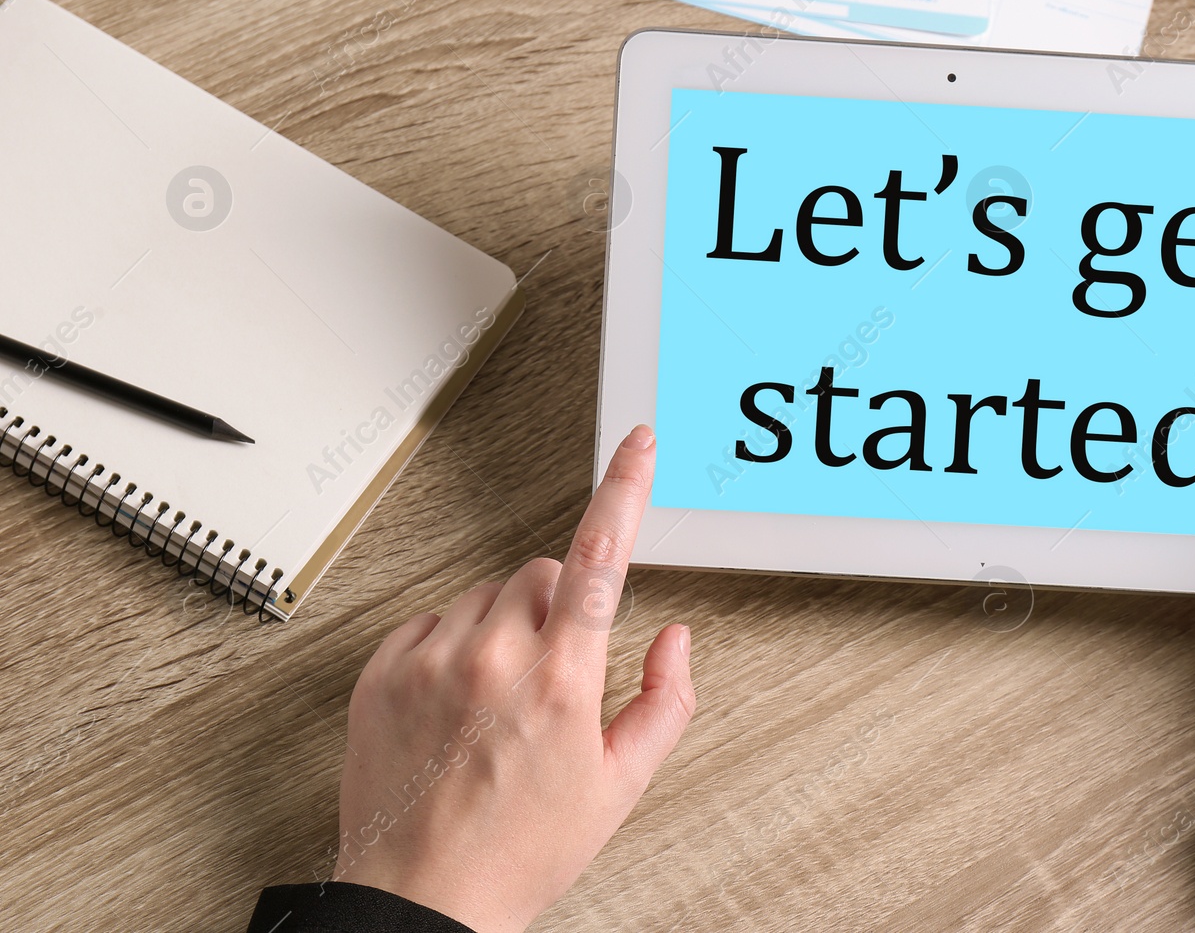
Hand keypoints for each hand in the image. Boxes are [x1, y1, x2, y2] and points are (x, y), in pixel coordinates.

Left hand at [333, 425, 693, 931]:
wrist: (420, 899)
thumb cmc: (519, 850)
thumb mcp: (619, 787)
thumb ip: (664, 701)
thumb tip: (674, 638)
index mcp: (560, 680)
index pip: (601, 557)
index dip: (624, 490)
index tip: (636, 447)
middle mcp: (491, 657)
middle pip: (544, 572)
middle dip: (562, 606)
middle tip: (557, 672)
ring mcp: (430, 662)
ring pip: (486, 594)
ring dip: (504, 626)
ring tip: (500, 702)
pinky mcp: (381, 673)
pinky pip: (430, 619)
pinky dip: (451, 644)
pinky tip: (458, 701)